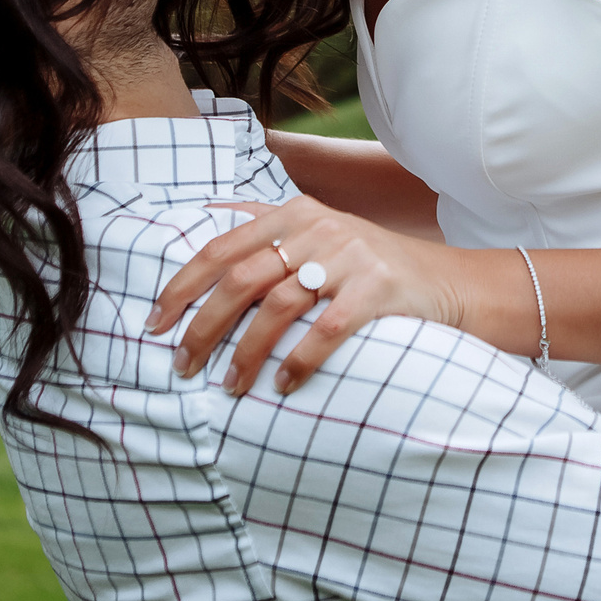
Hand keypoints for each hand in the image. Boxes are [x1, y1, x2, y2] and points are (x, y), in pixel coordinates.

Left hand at [148, 195, 484, 395]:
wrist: (446, 282)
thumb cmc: (369, 266)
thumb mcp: (321, 232)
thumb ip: (269, 226)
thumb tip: (203, 216)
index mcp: (294, 213)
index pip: (221, 247)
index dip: (181, 286)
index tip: (154, 324)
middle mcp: (319, 229)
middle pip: (241, 279)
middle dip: (204, 327)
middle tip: (184, 367)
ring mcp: (350, 258)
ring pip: (278, 307)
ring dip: (247, 353)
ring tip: (230, 386)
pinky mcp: (377, 290)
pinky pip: (326, 329)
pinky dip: (298, 361)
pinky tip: (282, 386)